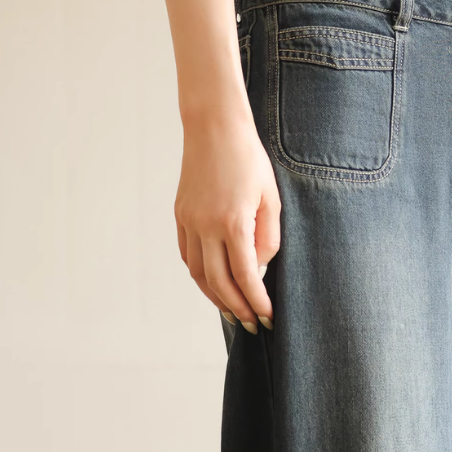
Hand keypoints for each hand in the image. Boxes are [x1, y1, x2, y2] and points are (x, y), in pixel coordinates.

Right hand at [175, 102, 279, 331]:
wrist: (213, 125)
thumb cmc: (250, 159)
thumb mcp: (271, 198)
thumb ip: (268, 238)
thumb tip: (261, 270)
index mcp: (233, 223)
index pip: (246, 277)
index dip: (258, 302)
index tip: (269, 318)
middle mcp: (207, 226)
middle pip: (220, 283)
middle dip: (238, 309)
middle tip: (253, 326)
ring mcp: (189, 221)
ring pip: (199, 274)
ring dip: (216, 298)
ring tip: (234, 312)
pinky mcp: (180, 216)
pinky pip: (188, 256)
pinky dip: (200, 276)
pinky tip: (214, 285)